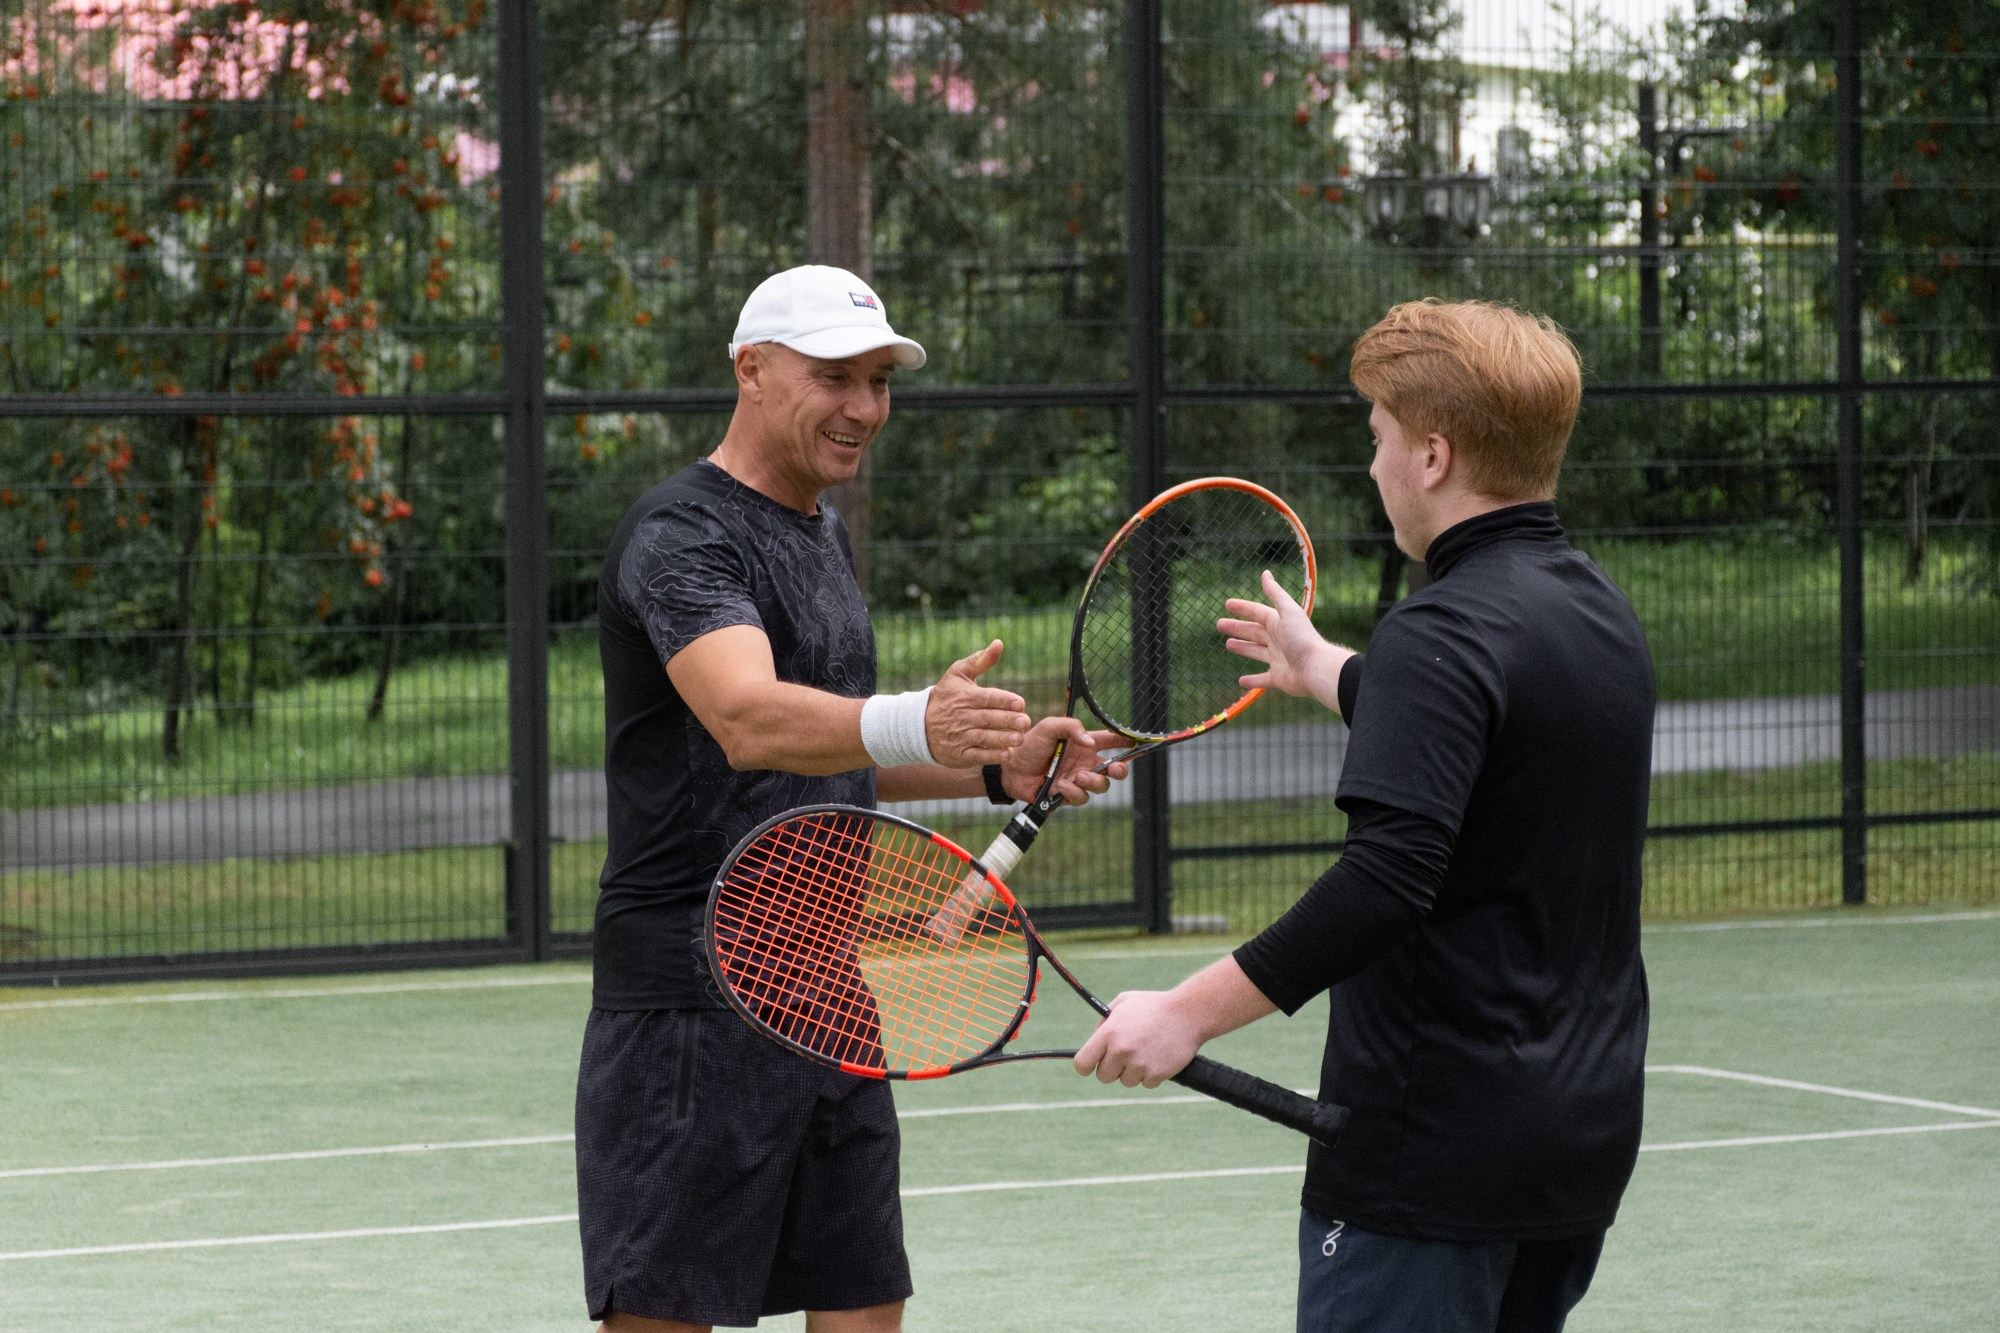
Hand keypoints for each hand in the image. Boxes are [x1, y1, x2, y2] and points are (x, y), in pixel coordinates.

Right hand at [924, 640, 1029, 766]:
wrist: (918, 724)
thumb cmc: (945, 696)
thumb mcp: (958, 673)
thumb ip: (981, 660)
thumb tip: (999, 643)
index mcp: (966, 696)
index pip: (988, 698)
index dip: (1005, 701)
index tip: (1020, 704)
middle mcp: (963, 716)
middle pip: (988, 718)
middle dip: (1008, 720)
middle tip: (1026, 722)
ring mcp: (961, 736)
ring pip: (984, 738)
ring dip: (1003, 739)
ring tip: (1020, 738)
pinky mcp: (960, 754)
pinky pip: (978, 755)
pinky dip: (992, 756)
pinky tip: (1008, 754)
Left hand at [1000, 718, 1130, 805]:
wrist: (1010, 768)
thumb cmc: (1029, 744)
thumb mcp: (1049, 727)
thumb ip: (1071, 727)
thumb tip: (1091, 743)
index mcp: (1083, 744)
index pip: (1110, 742)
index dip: (1125, 742)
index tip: (1135, 743)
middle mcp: (1084, 762)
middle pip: (1114, 769)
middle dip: (1120, 770)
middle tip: (1116, 768)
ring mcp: (1077, 780)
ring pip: (1101, 786)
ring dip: (1094, 782)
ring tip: (1079, 776)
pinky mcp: (1068, 796)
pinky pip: (1082, 798)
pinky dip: (1074, 792)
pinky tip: (1061, 786)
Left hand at [1072, 990, 1199, 1088]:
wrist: (1189, 1013)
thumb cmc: (1154, 1006)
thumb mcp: (1124, 1002)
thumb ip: (1104, 1022)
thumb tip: (1094, 1042)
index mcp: (1109, 1033)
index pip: (1083, 1063)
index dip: (1085, 1066)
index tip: (1091, 1065)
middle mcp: (1122, 1051)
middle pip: (1104, 1076)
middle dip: (1112, 1068)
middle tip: (1124, 1055)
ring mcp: (1139, 1064)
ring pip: (1126, 1081)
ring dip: (1133, 1071)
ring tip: (1146, 1051)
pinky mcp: (1157, 1074)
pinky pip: (1146, 1083)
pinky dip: (1151, 1074)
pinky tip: (1159, 1056)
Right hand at [1218, 569, 1353, 713]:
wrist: (1316, 667)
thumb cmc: (1301, 638)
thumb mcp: (1288, 611)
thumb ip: (1276, 593)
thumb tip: (1265, 573)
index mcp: (1279, 624)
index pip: (1257, 613)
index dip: (1243, 608)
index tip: (1227, 604)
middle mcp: (1278, 640)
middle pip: (1253, 632)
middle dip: (1237, 627)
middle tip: (1220, 624)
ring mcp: (1278, 659)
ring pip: (1256, 652)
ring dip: (1243, 648)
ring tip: (1228, 644)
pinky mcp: (1279, 678)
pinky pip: (1263, 679)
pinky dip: (1253, 681)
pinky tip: (1241, 681)